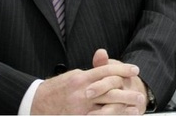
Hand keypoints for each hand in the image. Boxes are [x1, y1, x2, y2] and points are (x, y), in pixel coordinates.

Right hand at [30, 49, 145, 114]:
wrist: (36, 103)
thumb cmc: (56, 89)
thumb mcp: (73, 76)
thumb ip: (90, 72)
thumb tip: (106, 66)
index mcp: (82, 78)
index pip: (107, 70)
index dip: (123, 69)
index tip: (135, 70)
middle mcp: (82, 92)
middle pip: (110, 90)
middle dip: (127, 92)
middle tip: (140, 94)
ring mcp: (80, 107)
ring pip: (106, 107)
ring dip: (123, 108)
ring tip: (135, 109)